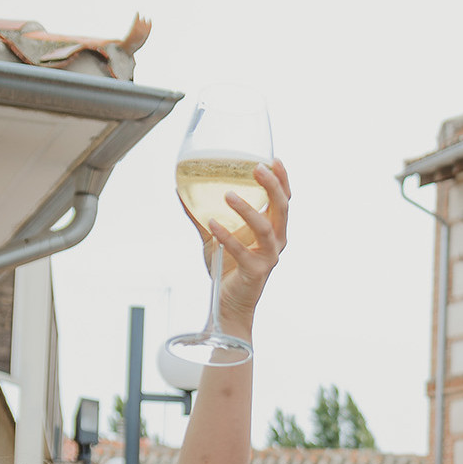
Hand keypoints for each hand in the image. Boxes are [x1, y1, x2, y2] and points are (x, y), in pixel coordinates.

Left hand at [193, 160, 289, 321]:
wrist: (227, 304)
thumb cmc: (226, 267)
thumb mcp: (212, 236)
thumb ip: (200, 214)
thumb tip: (178, 189)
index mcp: (272, 229)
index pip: (284, 200)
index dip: (282, 179)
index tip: (274, 159)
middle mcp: (276, 241)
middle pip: (282, 208)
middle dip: (273, 186)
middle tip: (257, 168)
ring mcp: (268, 257)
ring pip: (266, 228)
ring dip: (248, 210)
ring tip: (228, 195)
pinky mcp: (255, 272)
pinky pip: (242, 251)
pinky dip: (226, 237)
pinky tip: (211, 224)